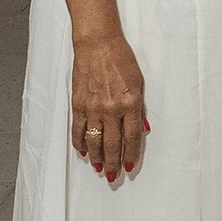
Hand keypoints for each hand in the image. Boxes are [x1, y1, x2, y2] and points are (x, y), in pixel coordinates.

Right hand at [69, 27, 147, 182]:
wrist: (97, 44)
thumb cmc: (121, 59)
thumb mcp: (139, 82)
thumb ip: (139, 108)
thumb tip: (143, 129)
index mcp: (129, 103)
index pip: (131, 138)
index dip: (130, 155)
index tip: (130, 166)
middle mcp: (111, 109)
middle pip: (112, 144)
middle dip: (113, 163)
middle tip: (114, 176)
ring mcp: (92, 108)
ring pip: (93, 141)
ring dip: (97, 158)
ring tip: (100, 168)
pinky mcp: (78, 104)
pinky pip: (78, 130)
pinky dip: (80, 143)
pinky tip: (83, 152)